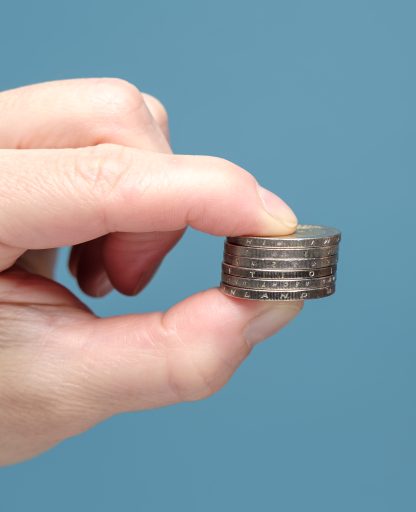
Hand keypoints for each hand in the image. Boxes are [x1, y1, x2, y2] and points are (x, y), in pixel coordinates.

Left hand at [0, 78, 301, 464]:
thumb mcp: (63, 391)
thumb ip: (177, 356)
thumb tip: (271, 300)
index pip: (102, 176)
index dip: (207, 195)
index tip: (276, 228)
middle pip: (113, 119)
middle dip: (162, 206)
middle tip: (126, 284)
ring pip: (116, 116)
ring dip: (145, 201)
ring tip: (98, 273)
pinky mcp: (16, 144)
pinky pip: (102, 132)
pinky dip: (129, 192)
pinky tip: (85, 248)